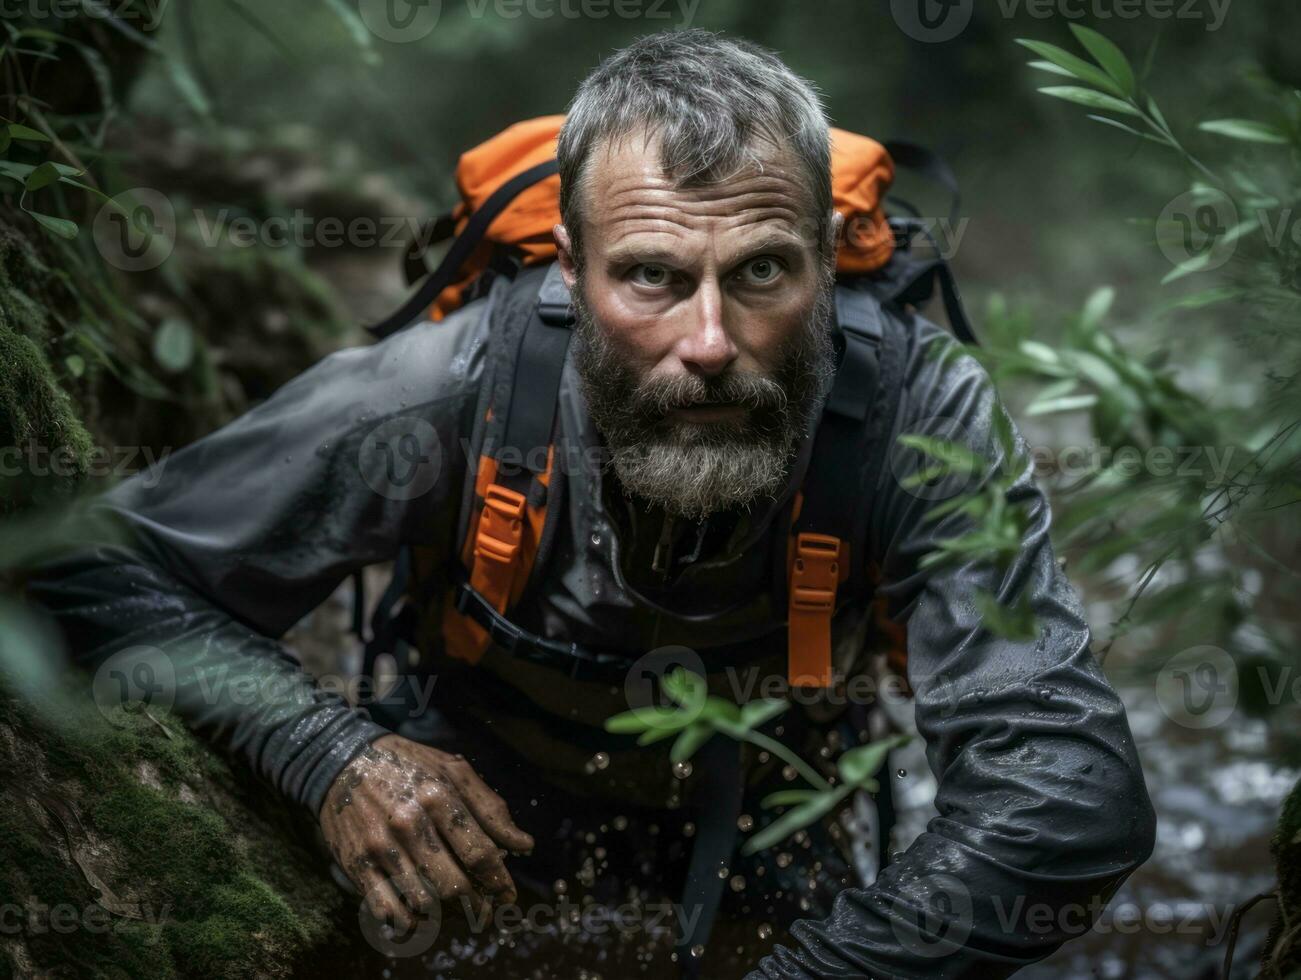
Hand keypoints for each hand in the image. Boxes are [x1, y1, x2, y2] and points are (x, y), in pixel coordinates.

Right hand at [320, 734, 532, 929]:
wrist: (344, 760)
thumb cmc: (409, 765)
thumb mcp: (454, 771)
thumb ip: (491, 808)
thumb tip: (524, 845)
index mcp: (438, 796)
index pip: (480, 854)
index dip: (500, 881)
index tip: (507, 894)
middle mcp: (409, 823)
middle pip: (455, 887)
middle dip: (477, 906)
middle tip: (485, 909)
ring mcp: (381, 847)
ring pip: (425, 903)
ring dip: (448, 916)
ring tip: (458, 911)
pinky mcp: (357, 865)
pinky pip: (389, 910)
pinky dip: (411, 921)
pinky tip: (423, 915)